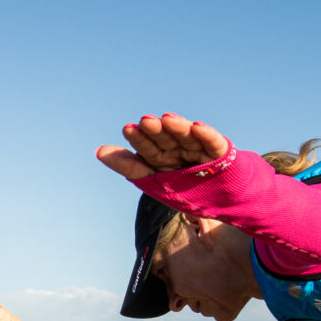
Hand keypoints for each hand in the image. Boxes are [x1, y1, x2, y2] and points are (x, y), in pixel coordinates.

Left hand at [95, 112, 234, 181]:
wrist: (221, 200)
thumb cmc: (184, 189)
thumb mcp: (153, 181)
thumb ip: (129, 167)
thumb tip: (99, 151)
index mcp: (160, 155)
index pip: (146, 146)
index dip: (138, 138)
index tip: (128, 129)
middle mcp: (178, 148)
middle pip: (165, 138)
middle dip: (156, 130)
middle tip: (145, 121)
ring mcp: (198, 148)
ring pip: (186, 135)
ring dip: (178, 127)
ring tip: (167, 119)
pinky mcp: (219, 152)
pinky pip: (212, 143)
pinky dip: (206, 135)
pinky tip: (197, 127)